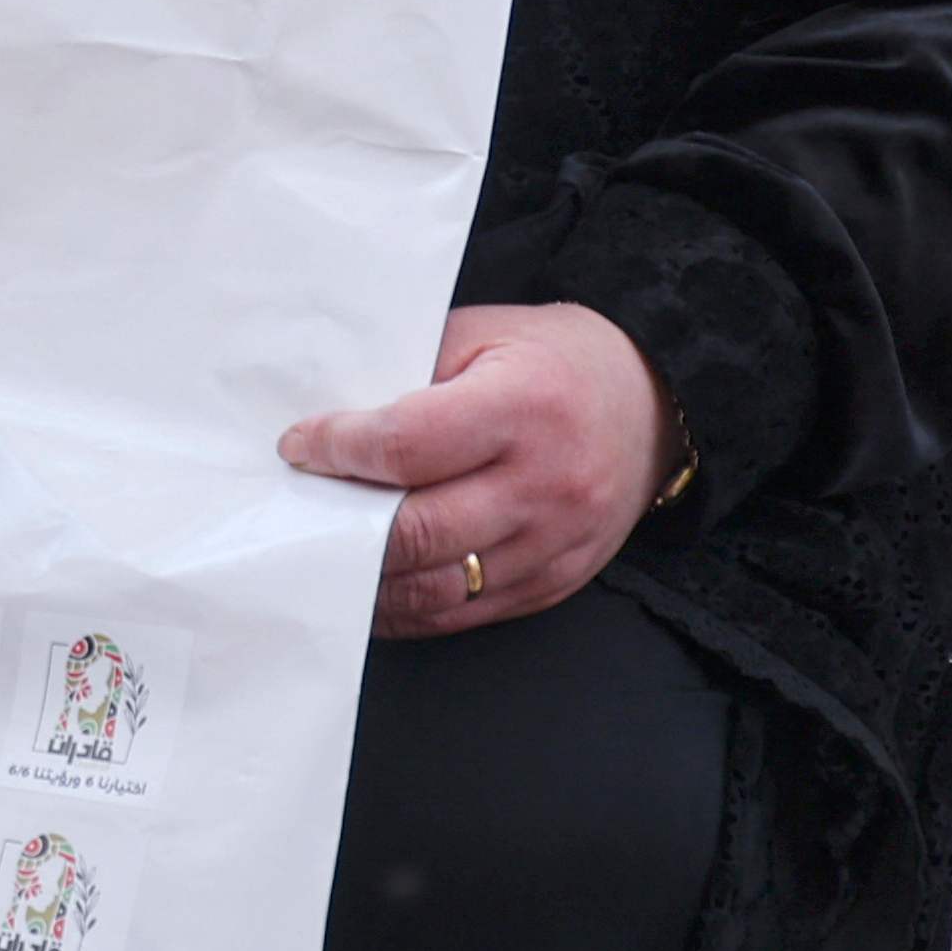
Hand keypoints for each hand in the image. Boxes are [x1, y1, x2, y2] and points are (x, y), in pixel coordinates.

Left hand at [279, 302, 678, 640]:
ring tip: (323, 552)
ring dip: (366, 578)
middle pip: (416, 531)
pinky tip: (370, 585)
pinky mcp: (555, 582)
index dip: (338, 449)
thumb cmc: (553, 362)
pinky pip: (464, 615)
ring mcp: (555, 542)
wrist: (652, 403)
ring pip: (435, 587)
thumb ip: (409, 373)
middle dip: (341, 524)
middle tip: (300, 507)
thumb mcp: (482, 335)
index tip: (299, 446)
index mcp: (524, 405)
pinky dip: (406, 608)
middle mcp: (546, 482)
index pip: (407, 445)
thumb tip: (326, 419)